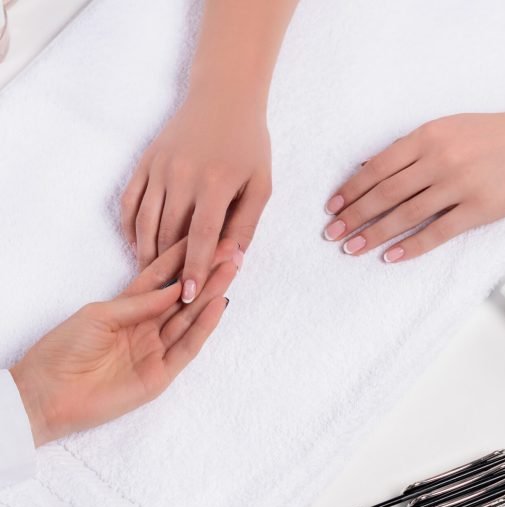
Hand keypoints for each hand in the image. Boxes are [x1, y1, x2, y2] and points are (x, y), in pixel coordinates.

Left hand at [10, 238, 241, 445]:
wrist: (48, 394)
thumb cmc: (64, 350)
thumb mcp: (99, 315)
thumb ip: (139, 303)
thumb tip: (175, 287)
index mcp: (127, 309)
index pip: (161, 278)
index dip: (182, 258)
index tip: (204, 236)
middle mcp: (146, 327)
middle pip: (182, 296)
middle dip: (206, 272)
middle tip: (230, 250)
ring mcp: (156, 350)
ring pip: (190, 317)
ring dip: (211, 293)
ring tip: (231, 269)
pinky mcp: (161, 374)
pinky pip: (188, 346)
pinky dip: (204, 326)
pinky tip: (218, 304)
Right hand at [120, 90, 269, 302]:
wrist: (223, 97)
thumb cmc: (248, 145)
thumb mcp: (261, 185)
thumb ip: (247, 225)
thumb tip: (234, 263)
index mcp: (216, 184)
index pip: (202, 238)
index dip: (195, 270)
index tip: (189, 296)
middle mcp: (183, 176)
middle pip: (169, 235)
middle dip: (169, 270)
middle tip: (169, 297)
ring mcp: (159, 168)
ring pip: (146, 222)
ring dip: (147, 255)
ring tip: (152, 281)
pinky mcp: (145, 162)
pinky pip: (130, 202)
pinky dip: (130, 229)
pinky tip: (138, 247)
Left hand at [323, 110, 504, 261]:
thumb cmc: (493, 134)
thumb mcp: (448, 127)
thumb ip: (413, 147)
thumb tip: (371, 167)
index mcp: (428, 136)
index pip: (378, 167)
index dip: (352, 189)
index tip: (334, 206)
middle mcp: (440, 159)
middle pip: (385, 193)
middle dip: (355, 216)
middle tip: (332, 233)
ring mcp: (460, 186)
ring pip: (406, 215)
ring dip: (375, 234)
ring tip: (353, 248)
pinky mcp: (479, 209)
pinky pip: (438, 232)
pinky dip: (412, 247)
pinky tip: (391, 256)